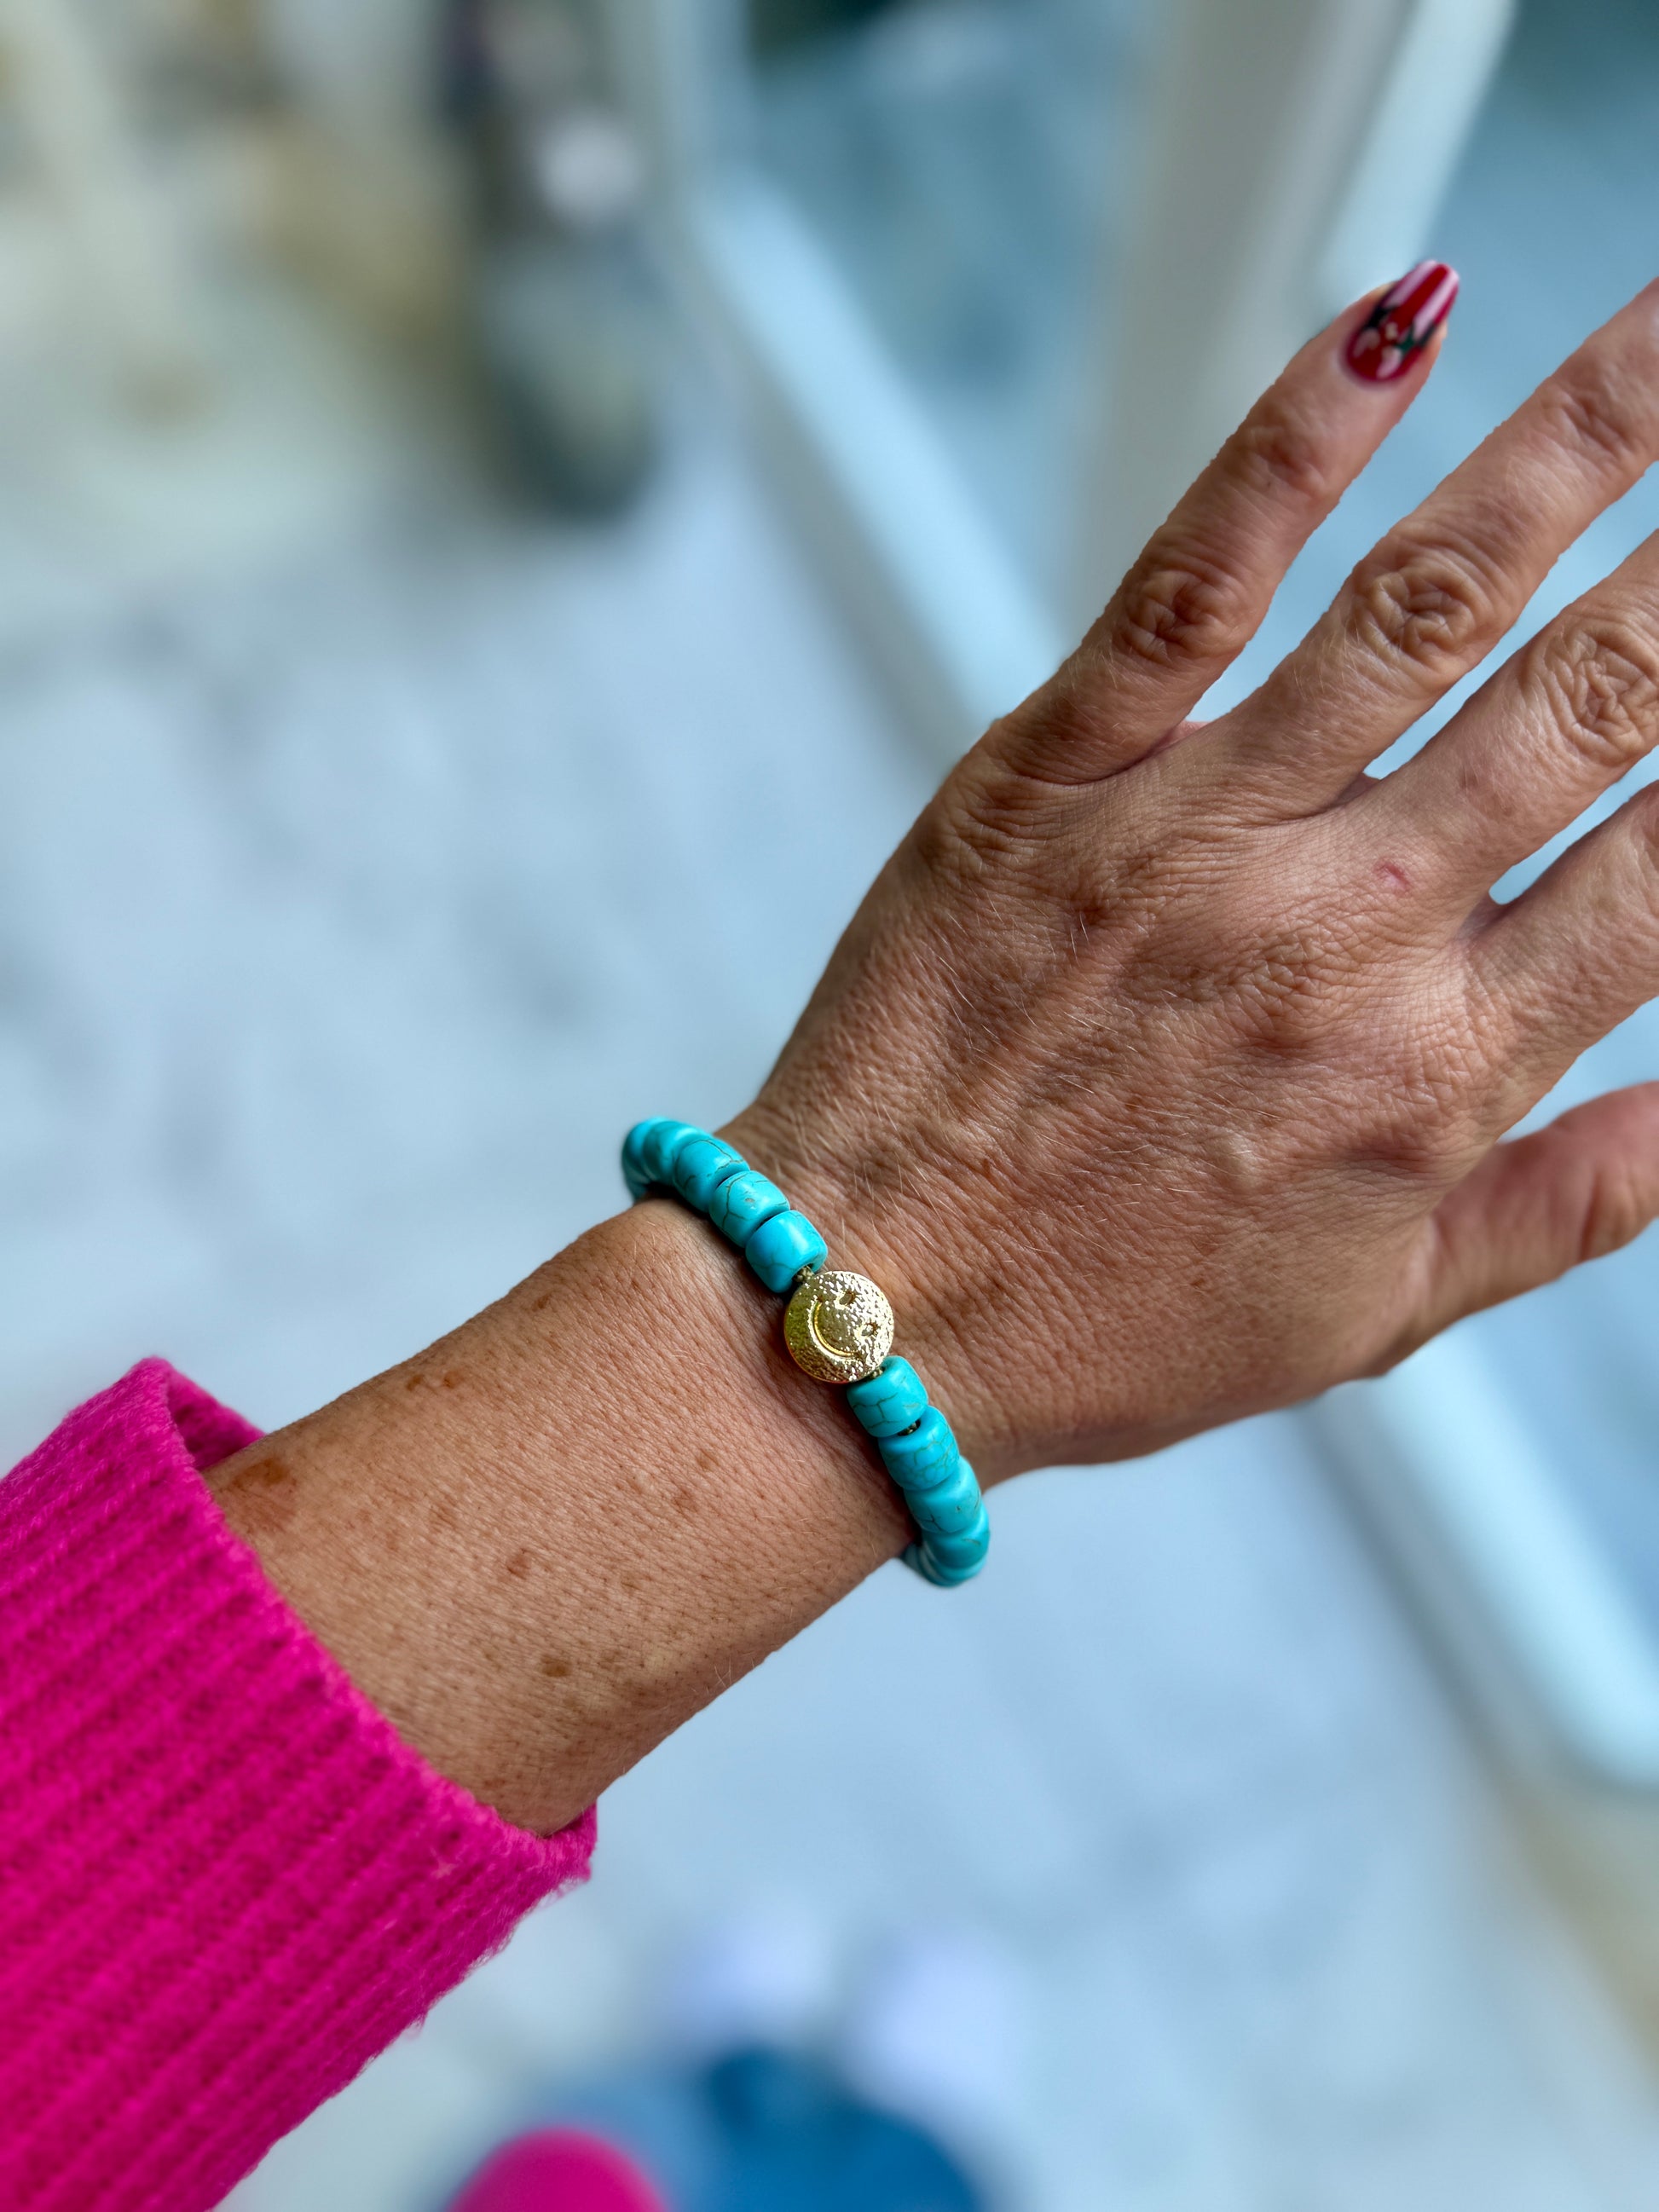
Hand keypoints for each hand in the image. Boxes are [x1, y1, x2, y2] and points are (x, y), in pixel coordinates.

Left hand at [731, 273, 1658, 1483]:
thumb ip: (1567, 1206)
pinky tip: (1396, 323)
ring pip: (1428, 605)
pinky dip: (1298, 444)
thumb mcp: (1374, 1312)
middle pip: (1592, 700)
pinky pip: (1193, 580)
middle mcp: (1346, 935)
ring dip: (1579, 442)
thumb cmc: (1110, 1320)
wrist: (871, 1309)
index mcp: (1440, 1072)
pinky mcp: (1054, 775)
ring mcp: (1197, 838)